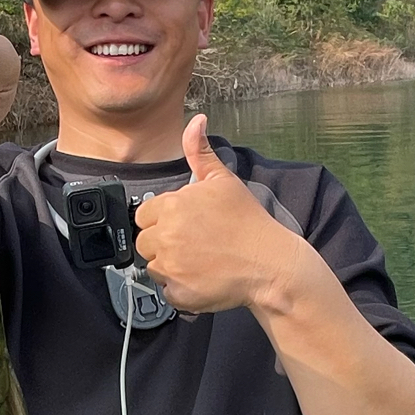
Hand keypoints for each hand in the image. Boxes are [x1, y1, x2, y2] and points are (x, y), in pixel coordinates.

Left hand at [131, 116, 302, 315]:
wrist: (269, 263)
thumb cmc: (247, 222)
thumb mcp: (223, 180)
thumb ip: (200, 151)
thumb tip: (195, 121)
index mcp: (171, 206)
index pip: (144, 215)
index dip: (162, 220)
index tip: (185, 225)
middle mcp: (166, 236)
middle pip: (144, 243)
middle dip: (163, 243)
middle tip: (194, 244)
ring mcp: (171, 267)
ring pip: (153, 268)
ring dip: (170, 266)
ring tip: (199, 261)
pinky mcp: (178, 293)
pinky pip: (166, 291)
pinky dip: (180, 288)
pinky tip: (201, 278)